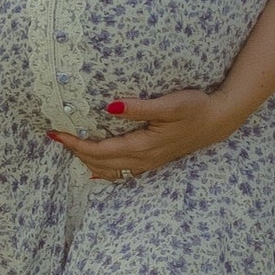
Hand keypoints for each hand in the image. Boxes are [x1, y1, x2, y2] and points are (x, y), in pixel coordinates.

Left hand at [49, 89, 237, 179]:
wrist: (218, 121)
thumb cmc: (195, 108)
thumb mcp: (169, 104)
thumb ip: (138, 107)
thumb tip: (109, 107)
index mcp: (143, 146)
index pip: (100, 150)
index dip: (75, 144)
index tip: (56, 133)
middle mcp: (143, 159)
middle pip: (100, 163)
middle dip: (76, 152)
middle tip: (57, 136)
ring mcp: (148, 163)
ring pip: (109, 170)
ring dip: (88, 160)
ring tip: (71, 146)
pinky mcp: (152, 160)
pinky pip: (121, 171)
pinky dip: (103, 167)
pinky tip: (95, 162)